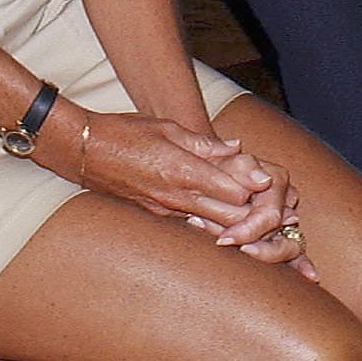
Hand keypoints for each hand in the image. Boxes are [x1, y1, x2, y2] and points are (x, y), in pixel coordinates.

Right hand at [74, 112, 302, 251]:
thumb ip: (203, 143)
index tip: (274, 188)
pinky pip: (190, 227)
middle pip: (226, 217)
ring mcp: (164, 211)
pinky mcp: (155, 217)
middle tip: (277, 214)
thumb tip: (237, 148)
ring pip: (210, 227)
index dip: (254, 190)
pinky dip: (211, 229)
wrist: (84, 152)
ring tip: (261, 229)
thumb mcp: (167, 128)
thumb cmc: (126, 132)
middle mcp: (175, 196)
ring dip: (236, 227)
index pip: (230, 188)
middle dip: (252, 217)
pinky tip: (226, 232)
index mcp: (181, 169)